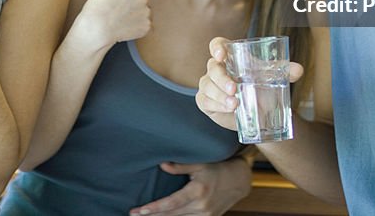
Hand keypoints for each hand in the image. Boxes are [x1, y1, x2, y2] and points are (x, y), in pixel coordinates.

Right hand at [74, 0, 150, 50]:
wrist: (96, 30)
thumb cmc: (96, 10)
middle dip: (137, 4)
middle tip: (123, 11)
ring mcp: (146, 12)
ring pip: (146, 12)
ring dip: (139, 15)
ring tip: (123, 21)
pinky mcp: (146, 26)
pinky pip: (146, 25)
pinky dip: (139, 27)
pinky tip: (127, 29)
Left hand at [128, 158, 251, 215]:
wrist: (239, 180)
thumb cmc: (218, 168)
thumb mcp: (200, 163)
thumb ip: (180, 165)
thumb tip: (162, 164)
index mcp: (197, 191)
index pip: (170, 204)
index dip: (154, 209)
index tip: (139, 211)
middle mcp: (201, 206)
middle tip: (134, 214)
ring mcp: (206, 215)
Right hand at [196, 37, 303, 131]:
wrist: (260, 113)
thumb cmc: (262, 88)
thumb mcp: (273, 78)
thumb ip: (285, 71)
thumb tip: (299, 70)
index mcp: (231, 57)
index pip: (217, 45)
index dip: (217, 47)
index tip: (221, 55)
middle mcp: (217, 68)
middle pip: (212, 67)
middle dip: (222, 78)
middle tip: (235, 89)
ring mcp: (209, 85)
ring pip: (206, 85)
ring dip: (219, 94)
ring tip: (235, 104)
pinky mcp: (206, 101)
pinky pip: (204, 100)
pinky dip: (216, 104)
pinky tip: (228, 109)